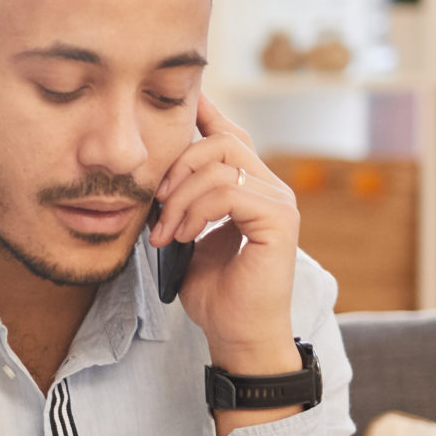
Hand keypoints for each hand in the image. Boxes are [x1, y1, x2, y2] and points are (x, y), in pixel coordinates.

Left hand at [148, 96, 299, 372]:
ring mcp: (278, 202)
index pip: (228, 135)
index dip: (204, 115)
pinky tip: (183, 236)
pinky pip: (230, 191)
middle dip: (178, 166)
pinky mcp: (280, 220)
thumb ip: (182, 200)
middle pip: (222, 141)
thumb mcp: (186, 234)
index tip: (178, 102)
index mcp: (250, 186)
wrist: (236, 333)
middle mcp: (270, 187)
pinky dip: (197, 211)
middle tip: (156, 204)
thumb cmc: (213, 291)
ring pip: (221, 165)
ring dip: (181, 197)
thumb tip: (156, 171)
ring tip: (165, 232)